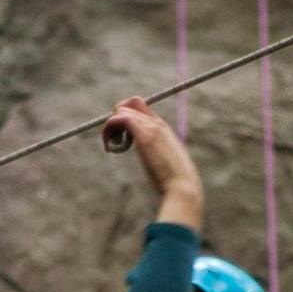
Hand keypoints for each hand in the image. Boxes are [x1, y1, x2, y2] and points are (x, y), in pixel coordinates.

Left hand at [100, 97, 203, 231]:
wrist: (183, 188)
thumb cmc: (176, 184)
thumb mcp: (165, 165)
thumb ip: (158, 157)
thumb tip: (155, 165)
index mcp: (163, 129)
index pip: (140, 107)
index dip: (126, 116)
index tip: (121, 137)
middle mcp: (157, 123)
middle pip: (129, 103)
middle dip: (116, 119)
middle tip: (113, 141)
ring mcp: (151, 127)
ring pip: (120, 109)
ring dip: (110, 127)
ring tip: (112, 147)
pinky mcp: (144, 135)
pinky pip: (118, 119)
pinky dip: (108, 131)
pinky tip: (112, 149)